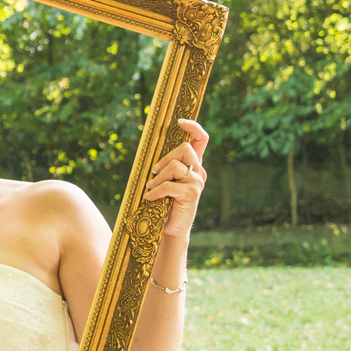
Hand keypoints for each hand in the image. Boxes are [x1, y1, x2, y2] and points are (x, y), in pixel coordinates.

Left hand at [144, 118, 208, 237]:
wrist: (171, 228)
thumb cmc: (165, 202)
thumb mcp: (165, 180)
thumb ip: (165, 165)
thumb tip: (151, 147)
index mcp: (194, 165)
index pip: (201, 139)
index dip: (193, 127)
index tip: (180, 121)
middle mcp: (199, 171)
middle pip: (184, 148)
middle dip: (164, 158)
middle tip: (153, 172)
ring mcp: (197, 182)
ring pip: (175, 166)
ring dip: (158, 177)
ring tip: (151, 187)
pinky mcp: (192, 193)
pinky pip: (169, 185)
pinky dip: (156, 191)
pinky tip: (149, 198)